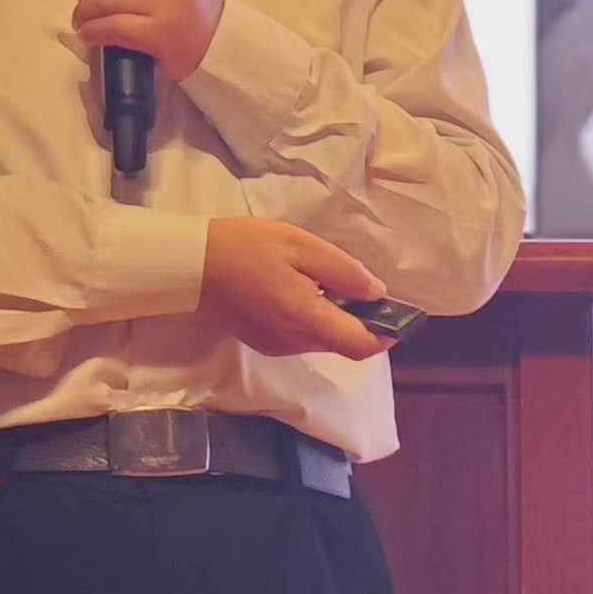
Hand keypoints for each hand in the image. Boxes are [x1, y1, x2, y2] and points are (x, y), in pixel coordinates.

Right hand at [198, 219, 392, 362]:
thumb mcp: (303, 246)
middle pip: (343, 344)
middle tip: (358, 284)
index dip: (387, 334)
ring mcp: (277, 346)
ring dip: (335, 319)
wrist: (195, 265)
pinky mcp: (264, 342)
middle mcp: (295, 343)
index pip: (362, 347)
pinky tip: (302, 290)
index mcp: (308, 320)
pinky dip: (313, 319)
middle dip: (360, 321)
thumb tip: (377, 294)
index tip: (397, 313)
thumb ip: (344, 272)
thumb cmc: (251, 248)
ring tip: (326, 281)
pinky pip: (302, 337)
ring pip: (323, 340)